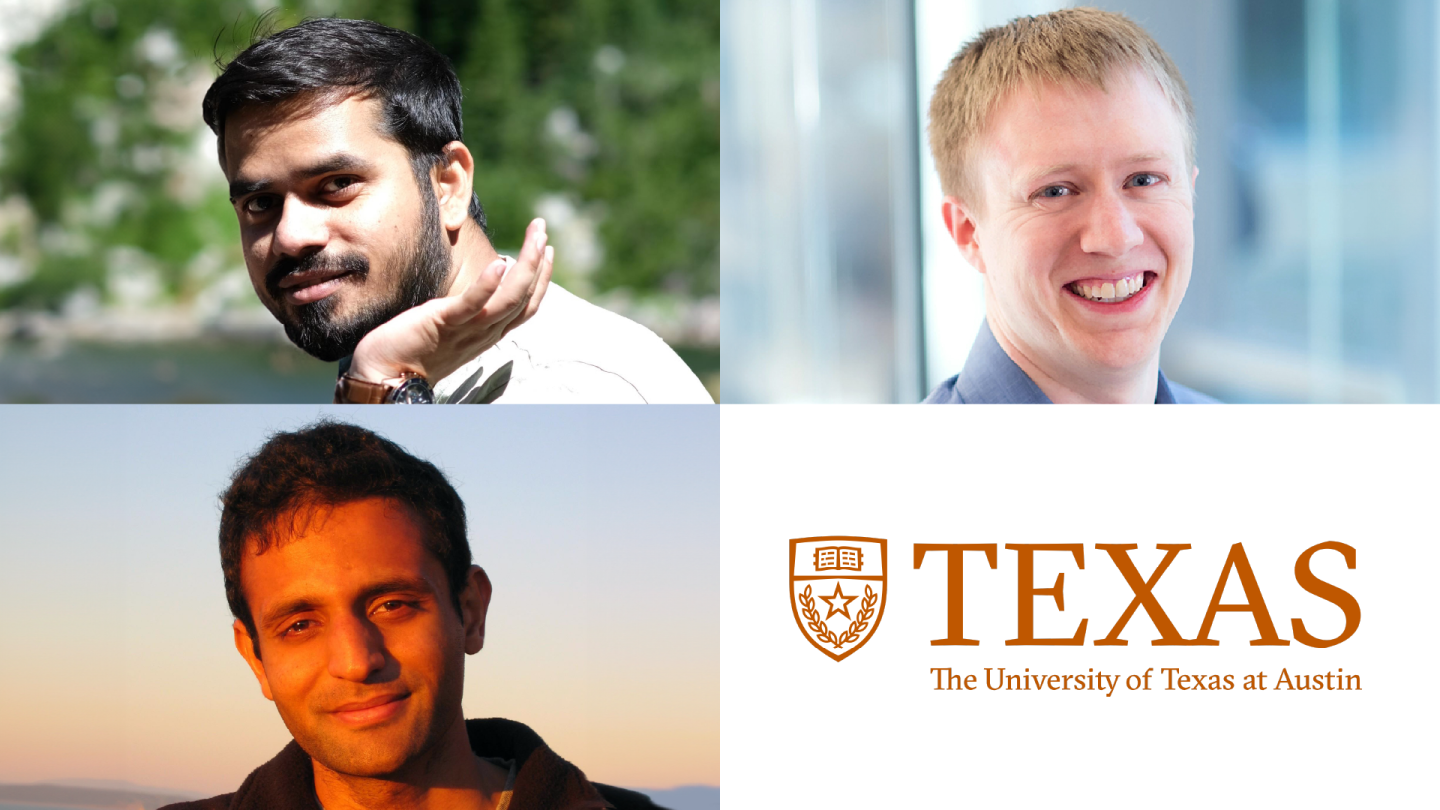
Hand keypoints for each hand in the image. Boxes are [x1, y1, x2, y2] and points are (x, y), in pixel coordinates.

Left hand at [348, 218, 553, 384]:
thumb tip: (478, 288)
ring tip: (534, 237)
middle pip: (525, 297)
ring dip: (527, 265)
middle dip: (538, 261)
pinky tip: (499, 263)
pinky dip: (488, 285)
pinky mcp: (445, 323)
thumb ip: (469, 310)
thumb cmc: (414, 347)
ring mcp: (468, 329)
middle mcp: (486, 332)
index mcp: (489, 331)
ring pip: (510, 298)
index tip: (545, 248)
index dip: (540, 277)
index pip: (526, 304)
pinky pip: (473, 305)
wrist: (387, 375)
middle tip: (542, 229)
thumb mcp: (452, 326)